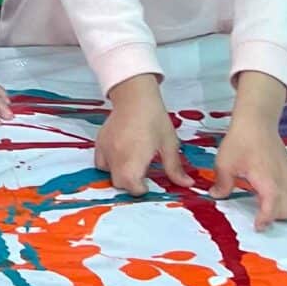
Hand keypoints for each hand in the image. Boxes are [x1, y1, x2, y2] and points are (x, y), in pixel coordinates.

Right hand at [97, 78, 188, 195]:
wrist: (135, 96)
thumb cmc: (155, 119)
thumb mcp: (169, 143)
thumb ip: (175, 167)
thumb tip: (187, 184)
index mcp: (135, 157)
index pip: (131, 186)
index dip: (141, 189)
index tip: (148, 185)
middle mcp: (117, 155)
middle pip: (118, 183)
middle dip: (130, 184)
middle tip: (142, 176)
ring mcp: (106, 149)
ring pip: (108, 174)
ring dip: (120, 175)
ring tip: (131, 165)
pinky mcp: (99, 142)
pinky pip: (100, 162)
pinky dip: (109, 165)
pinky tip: (120, 157)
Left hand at [214, 119, 286, 229]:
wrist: (255, 122)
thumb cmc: (240, 141)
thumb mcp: (224, 163)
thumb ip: (222, 183)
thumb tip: (217, 195)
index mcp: (267, 182)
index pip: (273, 209)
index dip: (266, 221)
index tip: (257, 225)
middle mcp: (284, 180)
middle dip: (277, 217)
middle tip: (262, 214)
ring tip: (279, 206)